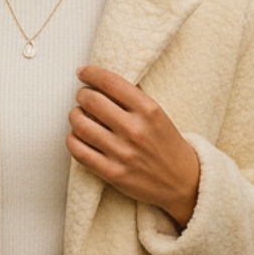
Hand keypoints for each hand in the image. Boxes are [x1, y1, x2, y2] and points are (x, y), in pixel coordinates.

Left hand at [67, 64, 200, 228]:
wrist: (181, 182)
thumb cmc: (166, 145)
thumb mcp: (158, 115)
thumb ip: (132, 99)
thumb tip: (100, 83)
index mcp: (149, 110)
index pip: (110, 82)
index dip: (90, 73)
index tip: (82, 72)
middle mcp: (135, 130)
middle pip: (91, 101)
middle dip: (82, 95)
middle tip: (83, 97)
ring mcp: (123, 153)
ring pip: (81, 125)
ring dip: (74, 117)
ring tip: (78, 116)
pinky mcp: (113, 173)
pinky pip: (80, 152)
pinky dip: (72, 140)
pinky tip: (75, 136)